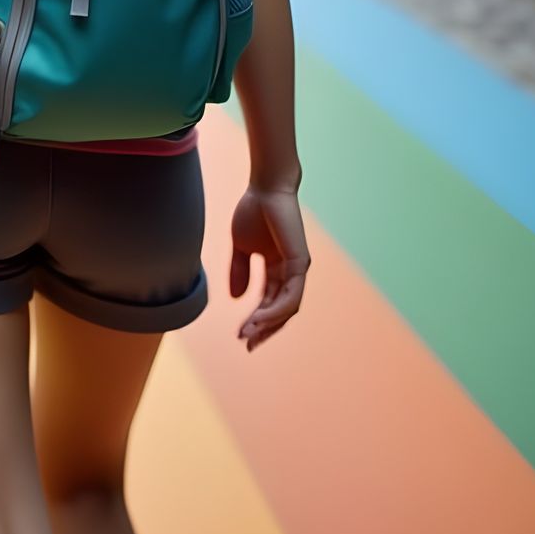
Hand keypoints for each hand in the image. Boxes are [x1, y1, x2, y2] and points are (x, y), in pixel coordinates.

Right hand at [229, 185, 309, 351]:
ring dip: (267, 323)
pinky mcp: (299, 263)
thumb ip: (239, 271)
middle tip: (247, 344)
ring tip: (248, 332)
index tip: (240, 334)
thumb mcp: (240, 247)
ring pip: (286, 307)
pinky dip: (276, 309)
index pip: (268, 301)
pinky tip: (259, 317)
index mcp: (276, 269)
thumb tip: (235, 298)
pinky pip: (291, 295)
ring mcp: (297, 269)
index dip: (255, 319)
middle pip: (280, 310)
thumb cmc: (253, 211)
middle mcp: (290, 273)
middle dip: (264, 329)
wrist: (264, 188)